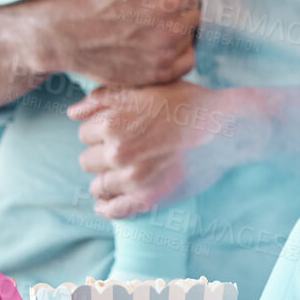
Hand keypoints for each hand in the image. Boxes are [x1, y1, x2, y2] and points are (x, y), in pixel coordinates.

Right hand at [39, 0, 209, 86]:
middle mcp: (172, 29)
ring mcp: (165, 55)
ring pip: (190, 37)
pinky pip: (186, 62)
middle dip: (177, 9)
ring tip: (145, 28)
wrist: (64, 32)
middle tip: (145, 10)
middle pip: (194, 14)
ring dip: (176, 31)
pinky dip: (175, 54)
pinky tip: (153, 46)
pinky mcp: (158, 75)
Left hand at [70, 81, 258, 217]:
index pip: (84, 134)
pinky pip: (114, 210)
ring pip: (99, 186)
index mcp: (112, 123)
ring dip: (107, 180)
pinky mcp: (148, 199)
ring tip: (125, 174)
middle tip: (127, 151)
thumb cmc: (188, 104)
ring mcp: (132, 178)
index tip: (119, 132)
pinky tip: (108, 204)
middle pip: (87, 161)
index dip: (101, 132)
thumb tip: (73, 113)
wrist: (227, 128)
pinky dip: (108, 208)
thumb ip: (104, 97)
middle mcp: (118, 152)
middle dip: (102, 156)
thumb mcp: (146, 89)